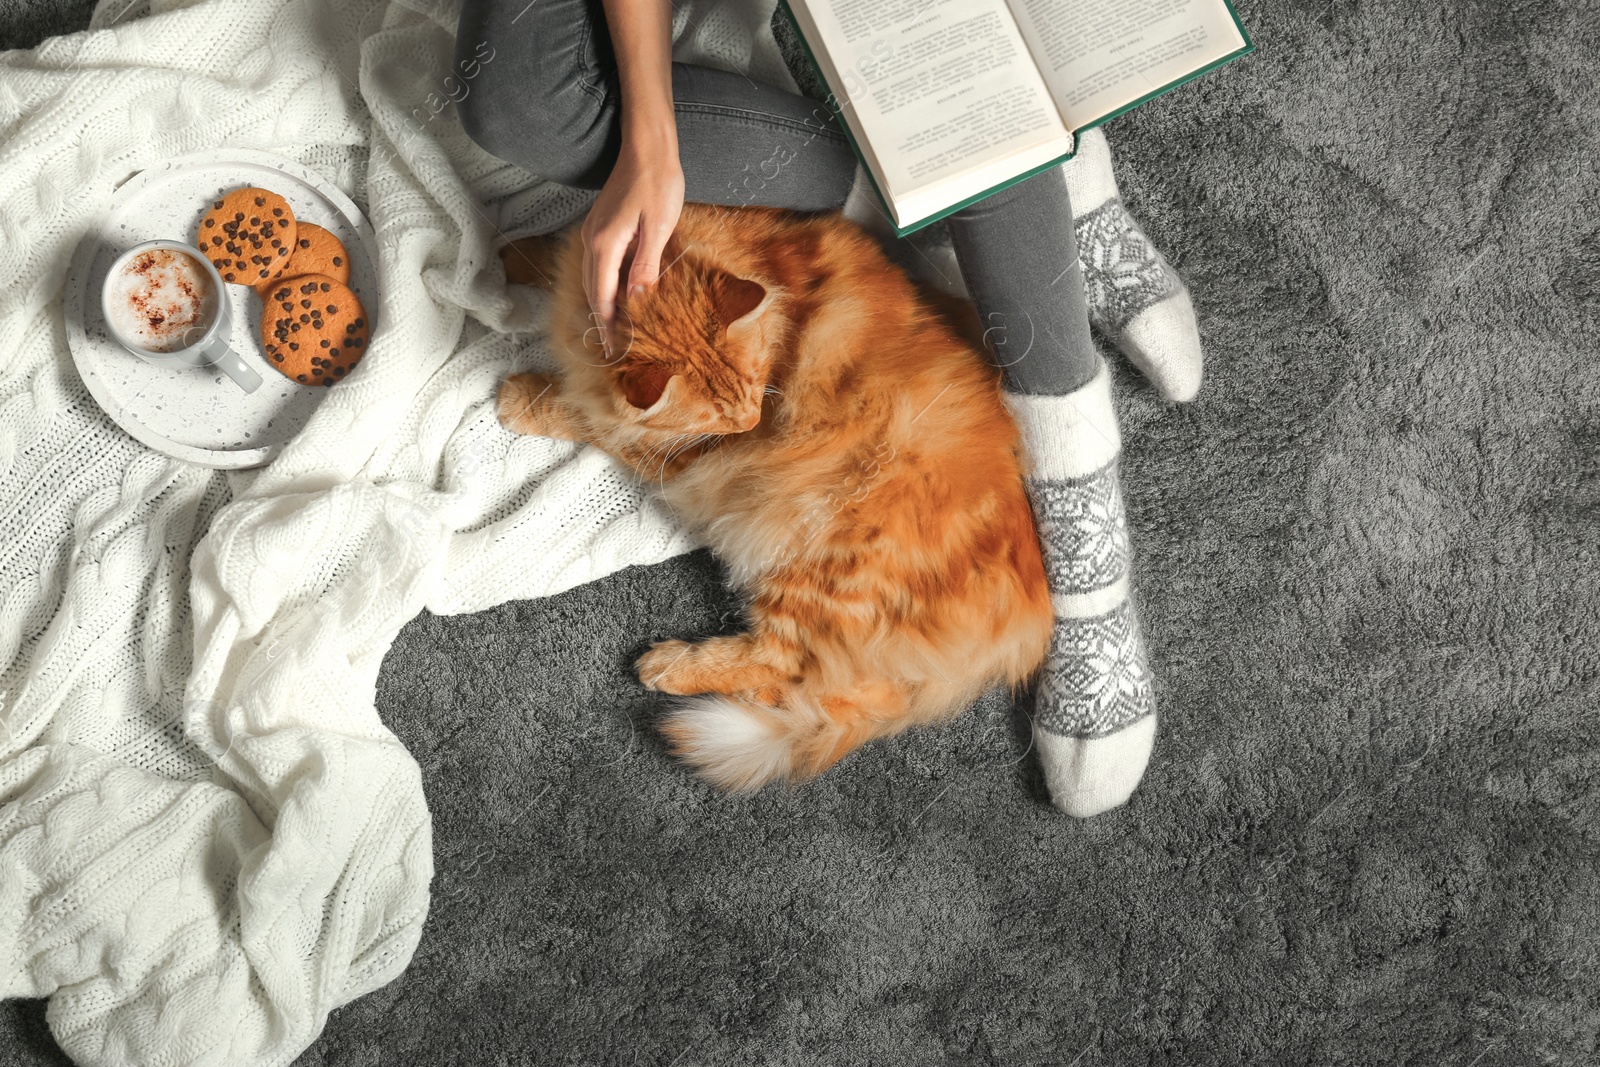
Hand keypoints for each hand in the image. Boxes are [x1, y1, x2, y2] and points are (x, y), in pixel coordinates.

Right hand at [581, 131, 684, 351]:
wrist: (647, 146)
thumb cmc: (658, 182)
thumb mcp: (658, 227)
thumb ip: (645, 266)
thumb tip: (636, 302)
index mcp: (605, 244)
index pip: (602, 296)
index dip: (607, 325)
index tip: (615, 350)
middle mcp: (592, 240)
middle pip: (593, 291)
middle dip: (602, 321)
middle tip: (615, 348)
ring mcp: (594, 232)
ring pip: (593, 278)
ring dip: (603, 305)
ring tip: (616, 329)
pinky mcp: (602, 226)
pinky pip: (599, 264)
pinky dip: (606, 285)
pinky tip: (620, 295)